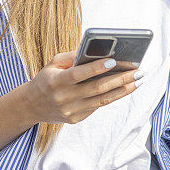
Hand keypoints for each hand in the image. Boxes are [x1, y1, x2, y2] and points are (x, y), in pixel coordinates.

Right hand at [23, 50, 145, 124]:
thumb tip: (98, 50)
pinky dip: (113, 96)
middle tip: (138, 71)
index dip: (96, 68)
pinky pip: (98, 106)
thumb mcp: (54, 63)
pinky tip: (126, 88)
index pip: (78, 74)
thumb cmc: (47, 78)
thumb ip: (73, 55)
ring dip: (123, 89)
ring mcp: (70, 111)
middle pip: (97, 88)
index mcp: (56, 82)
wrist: (31, 106)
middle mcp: (63, 98)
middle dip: (120, 79)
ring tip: (138, 80)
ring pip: (102, 100)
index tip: (114, 61)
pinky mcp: (76, 119)